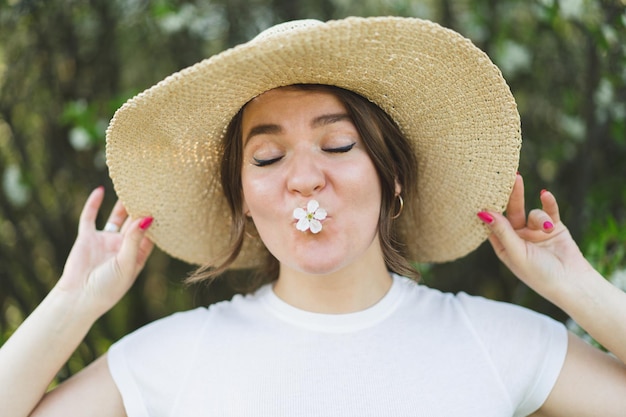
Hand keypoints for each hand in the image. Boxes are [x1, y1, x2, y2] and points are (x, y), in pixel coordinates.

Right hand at [57, 187, 153, 317]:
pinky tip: (100, 190)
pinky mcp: (87, 238)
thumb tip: (148, 218)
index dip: (158, 220)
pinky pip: (90, 217)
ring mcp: (105, 240)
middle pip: (135, 222)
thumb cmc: (108, 288)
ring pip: (117, 217)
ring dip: (122, 203)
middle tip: (152, 188)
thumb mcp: (126, 263)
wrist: (78, 298)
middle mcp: (123, 246)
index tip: (168, 203)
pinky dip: (94, 204)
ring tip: (132, 185)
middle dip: (143, 207)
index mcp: (137, 255)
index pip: (151, 234)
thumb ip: (135, 240)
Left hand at [479, 174, 593, 299]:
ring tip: (546, 228)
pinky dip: (548, 203)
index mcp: (503, 245)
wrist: (572, 283)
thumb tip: (482, 212)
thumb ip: (501, 231)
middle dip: (512, 196)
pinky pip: (549, 210)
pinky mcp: (553, 227)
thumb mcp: (516, 252)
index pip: (492, 223)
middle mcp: (517, 236)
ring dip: (539, 217)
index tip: (484, 190)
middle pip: (511, 211)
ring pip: (532, 213)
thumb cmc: (539, 274)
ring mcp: (535, 231)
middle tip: (510, 177)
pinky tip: (545, 194)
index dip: (489, 207)